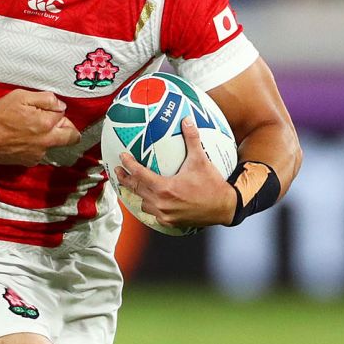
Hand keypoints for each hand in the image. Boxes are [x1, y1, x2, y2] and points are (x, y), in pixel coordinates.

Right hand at [0, 90, 79, 163]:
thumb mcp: (20, 96)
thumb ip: (46, 99)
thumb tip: (60, 105)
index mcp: (46, 124)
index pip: (64, 114)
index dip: (55, 109)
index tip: (46, 108)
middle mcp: (46, 141)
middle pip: (72, 137)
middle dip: (67, 128)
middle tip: (52, 122)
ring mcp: (39, 153)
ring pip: (54, 144)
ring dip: (48, 137)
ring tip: (28, 130)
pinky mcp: (29, 161)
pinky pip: (41, 152)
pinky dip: (36, 146)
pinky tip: (22, 140)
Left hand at [113, 117, 233, 228]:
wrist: (225, 207)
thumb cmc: (212, 185)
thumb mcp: (201, 160)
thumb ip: (192, 139)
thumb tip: (186, 120)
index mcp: (165, 188)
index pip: (139, 174)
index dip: (129, 165)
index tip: (122, 157)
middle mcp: (161, 203)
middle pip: (136, 190)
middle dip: (125, 179)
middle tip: (118, 171)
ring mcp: (165, 215)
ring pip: (144, 203)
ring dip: (138, 194)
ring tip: (134, 186)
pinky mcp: (170, 222)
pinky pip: (154, 214)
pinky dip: (151, 206)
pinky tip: (151, 200)